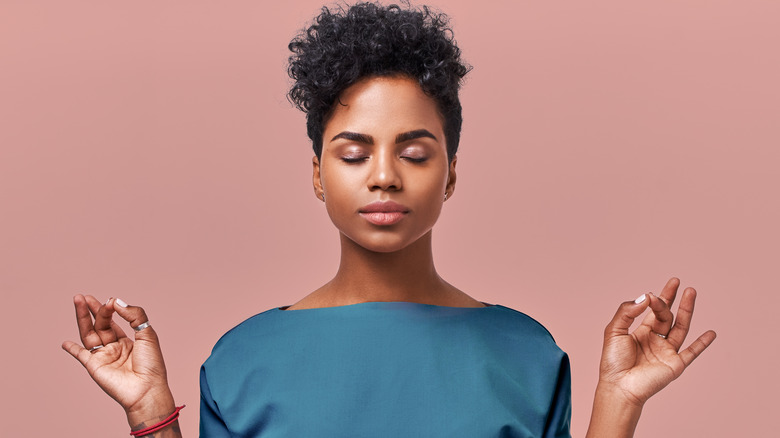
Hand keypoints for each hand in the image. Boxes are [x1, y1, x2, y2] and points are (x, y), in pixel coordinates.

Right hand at [61, 295, 175, 425]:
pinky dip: (72, 349)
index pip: (114, 321)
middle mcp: (114, 348)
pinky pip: (80, 355)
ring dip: (82, 319)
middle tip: (84, 296)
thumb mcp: (147, 334)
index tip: (111, 300)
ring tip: (77, 301)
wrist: (146, 388)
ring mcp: (103, 357)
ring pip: (89, 334)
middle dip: (93, 310)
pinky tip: (65, 343)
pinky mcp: (94, 366)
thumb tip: (115, 301)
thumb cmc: (151, 364)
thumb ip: (134, 315)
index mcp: (128, 341)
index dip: (111, 309)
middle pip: (100, 325)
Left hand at [598, 277, 716, 406]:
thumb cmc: (613, 361)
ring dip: (687, 310)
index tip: (652, 293)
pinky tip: (711, 333)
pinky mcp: (675, 364)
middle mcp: (655, 340)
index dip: (654, 300)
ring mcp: (667, 352)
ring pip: (680, 327)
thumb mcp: (614, 330)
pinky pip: (692, 352)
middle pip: (667, 316)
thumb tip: (646, 296)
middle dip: (671, 299)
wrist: (619, 386)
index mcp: (641, 332)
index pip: (652, 311)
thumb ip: (627, 312)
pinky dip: (702, 344)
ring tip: (692, 292)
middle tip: (677, 282)